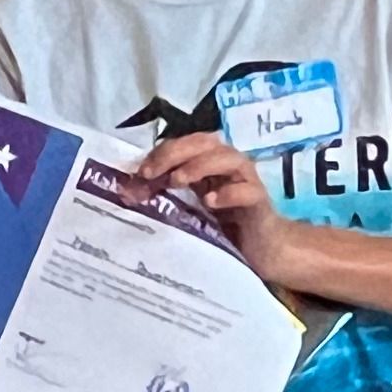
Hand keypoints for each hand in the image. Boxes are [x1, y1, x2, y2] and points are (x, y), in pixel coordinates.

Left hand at [132, 131, 293, 280]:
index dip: (162, 152)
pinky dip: (229, 193)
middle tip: (152, 172)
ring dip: (200, 166)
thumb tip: (128, 191)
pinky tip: (211, 202)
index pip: (185, 144)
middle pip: (205, 143)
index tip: (140, 172)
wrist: (263, 248)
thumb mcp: (190, 206)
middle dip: (176, 153)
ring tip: (178, 180)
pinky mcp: (259, 201)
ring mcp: (246, 181)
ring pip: (228, 159)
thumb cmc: (224, 225)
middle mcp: (229, 165)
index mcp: (210, 162)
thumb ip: (165, 194)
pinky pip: (247, 191)